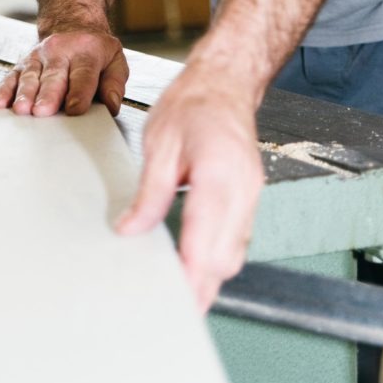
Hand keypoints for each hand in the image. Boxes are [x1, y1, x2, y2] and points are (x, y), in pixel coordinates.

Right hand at [0, 31, 128, 117]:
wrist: (73, 23)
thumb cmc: (94, 49)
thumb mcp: (115, 60)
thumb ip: (114, 83)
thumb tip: (112, 105)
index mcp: (86, 53)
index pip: (83, 74)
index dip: (79, 92)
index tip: (75, 108)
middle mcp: (60, 53)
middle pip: (54, 76)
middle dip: (48, 95)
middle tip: (42, 111)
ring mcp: (39, 57)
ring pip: (31, 76)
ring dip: (24, 94)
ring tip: (21, 109)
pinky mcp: (24, 63)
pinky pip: (13, 76)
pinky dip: (5, 90)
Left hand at [115, 57, 264, 312]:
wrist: (223, 82)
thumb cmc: (192, 104)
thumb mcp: (160, 145)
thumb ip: (150, 194)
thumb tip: (130, 230)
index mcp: (218, 176)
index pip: (207, 244)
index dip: (191, 278)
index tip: (173, 300)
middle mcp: (242, 190)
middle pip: (226, 260)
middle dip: (201, 285)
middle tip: (168, 301)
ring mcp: (251, 194)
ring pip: (236, 254)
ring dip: (211, 274)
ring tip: (178, 286)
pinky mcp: (251, 195)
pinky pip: (239, 238)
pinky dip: (218, 255)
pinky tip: (195, 259)